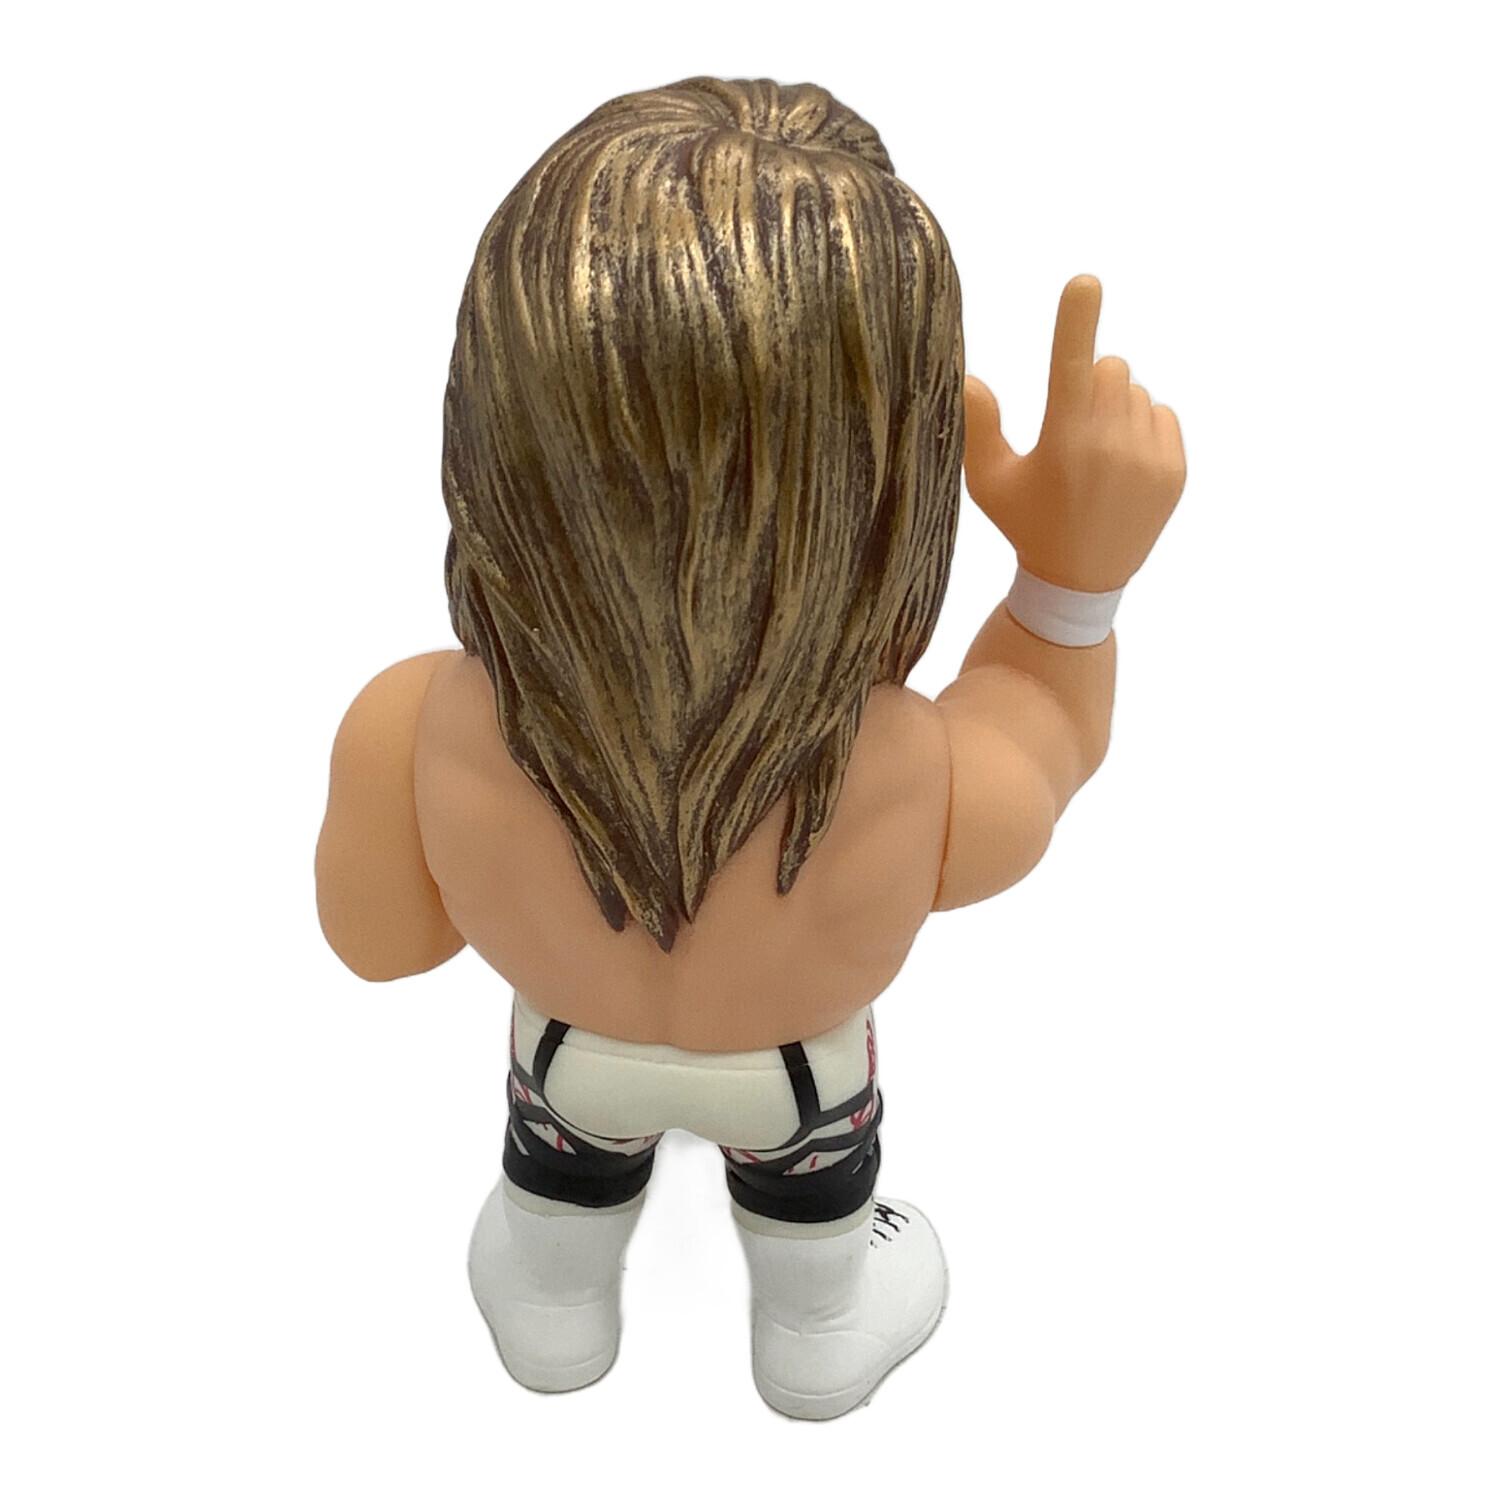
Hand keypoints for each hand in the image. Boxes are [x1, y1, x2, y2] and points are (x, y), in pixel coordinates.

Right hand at [963, 275, 1185, 592]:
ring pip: (1136, 391)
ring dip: (1117, 408)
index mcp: (1062, 440)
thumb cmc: (1027, 523)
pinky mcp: (1173, 469)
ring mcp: (1146, 457)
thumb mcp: (990, 482)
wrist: (1081, 580)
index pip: (1071, 363)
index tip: (1086, 282)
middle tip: (1074, 430)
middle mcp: (1109, 443)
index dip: (1076, 318)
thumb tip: (968, 377)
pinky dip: (1143, 429)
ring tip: (1097, 456)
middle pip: (1112, 365)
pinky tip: (1123, 467)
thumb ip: (980, 427)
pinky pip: (1162, 415)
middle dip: (1093, 383)